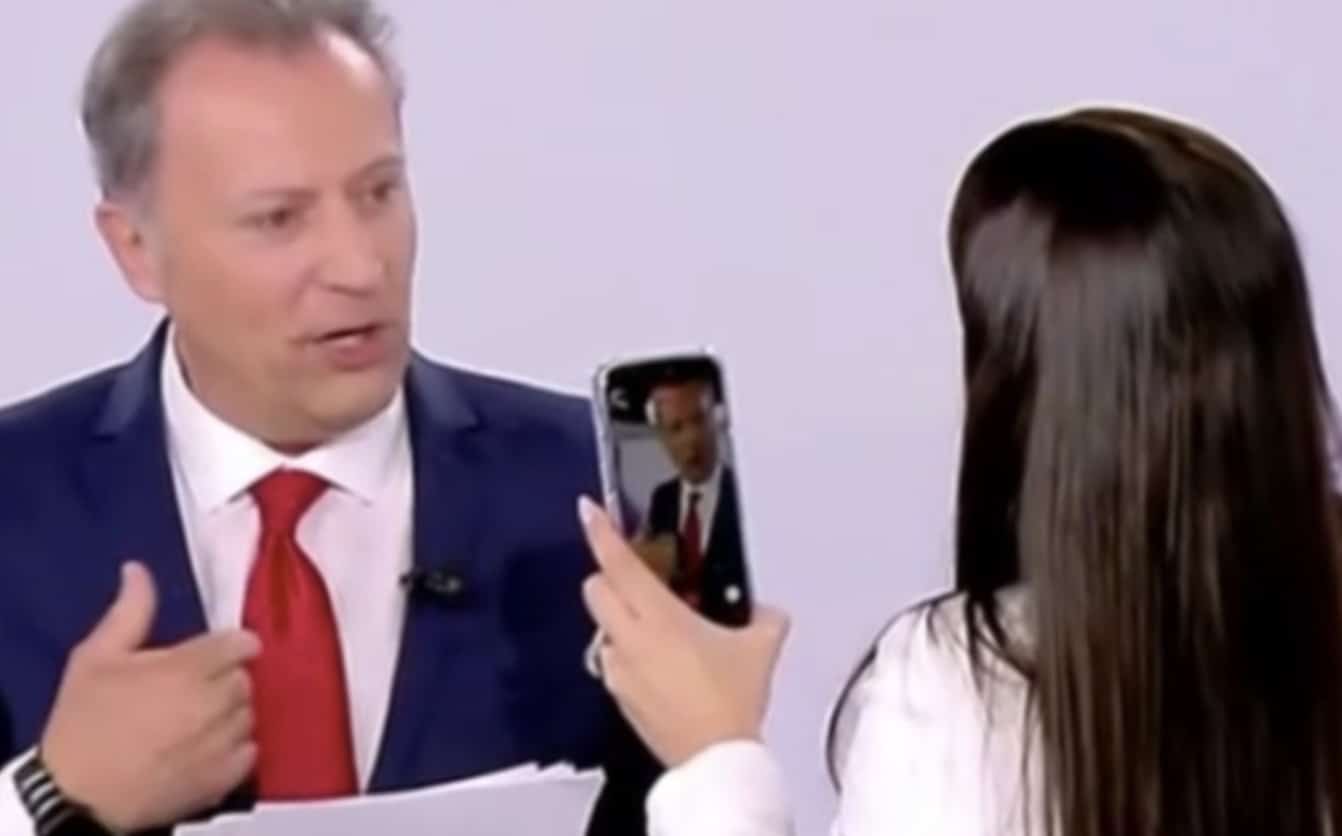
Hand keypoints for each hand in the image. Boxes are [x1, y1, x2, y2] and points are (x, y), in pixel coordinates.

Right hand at [40, 562, 259, 832]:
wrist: (75, 794)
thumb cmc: (84, 721)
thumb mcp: (95, 658)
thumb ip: (129, 611)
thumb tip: (138, 568)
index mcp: (188, 667)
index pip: (242, 643)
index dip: (233, 644)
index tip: (218, 652)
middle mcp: (215, 701)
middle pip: (245, 678)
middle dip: (227, 678)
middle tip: (196, 690)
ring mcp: (223, 741)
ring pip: (250, 714)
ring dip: (232, 713)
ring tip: (199, 721)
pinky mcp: (225, 776)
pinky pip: (250, 751)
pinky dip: (236, 748)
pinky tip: (207, 749)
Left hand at [578, 497, 788, 767]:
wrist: (715, 760)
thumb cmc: (730, 704)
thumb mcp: (760, 650)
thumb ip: (765, 619)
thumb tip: (767, 612)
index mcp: (659, 617)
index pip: (618, 563)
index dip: (600, 532)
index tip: (588, 510)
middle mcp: (630, 640)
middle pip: (594, 589)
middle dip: (607, 576)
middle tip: (634, 576)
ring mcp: (620, 671)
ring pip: (601, 629)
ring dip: (618, 620)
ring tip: (654, 628)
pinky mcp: (620, 697)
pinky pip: (612, 663)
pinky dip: (626, 655)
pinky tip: (658, 665)